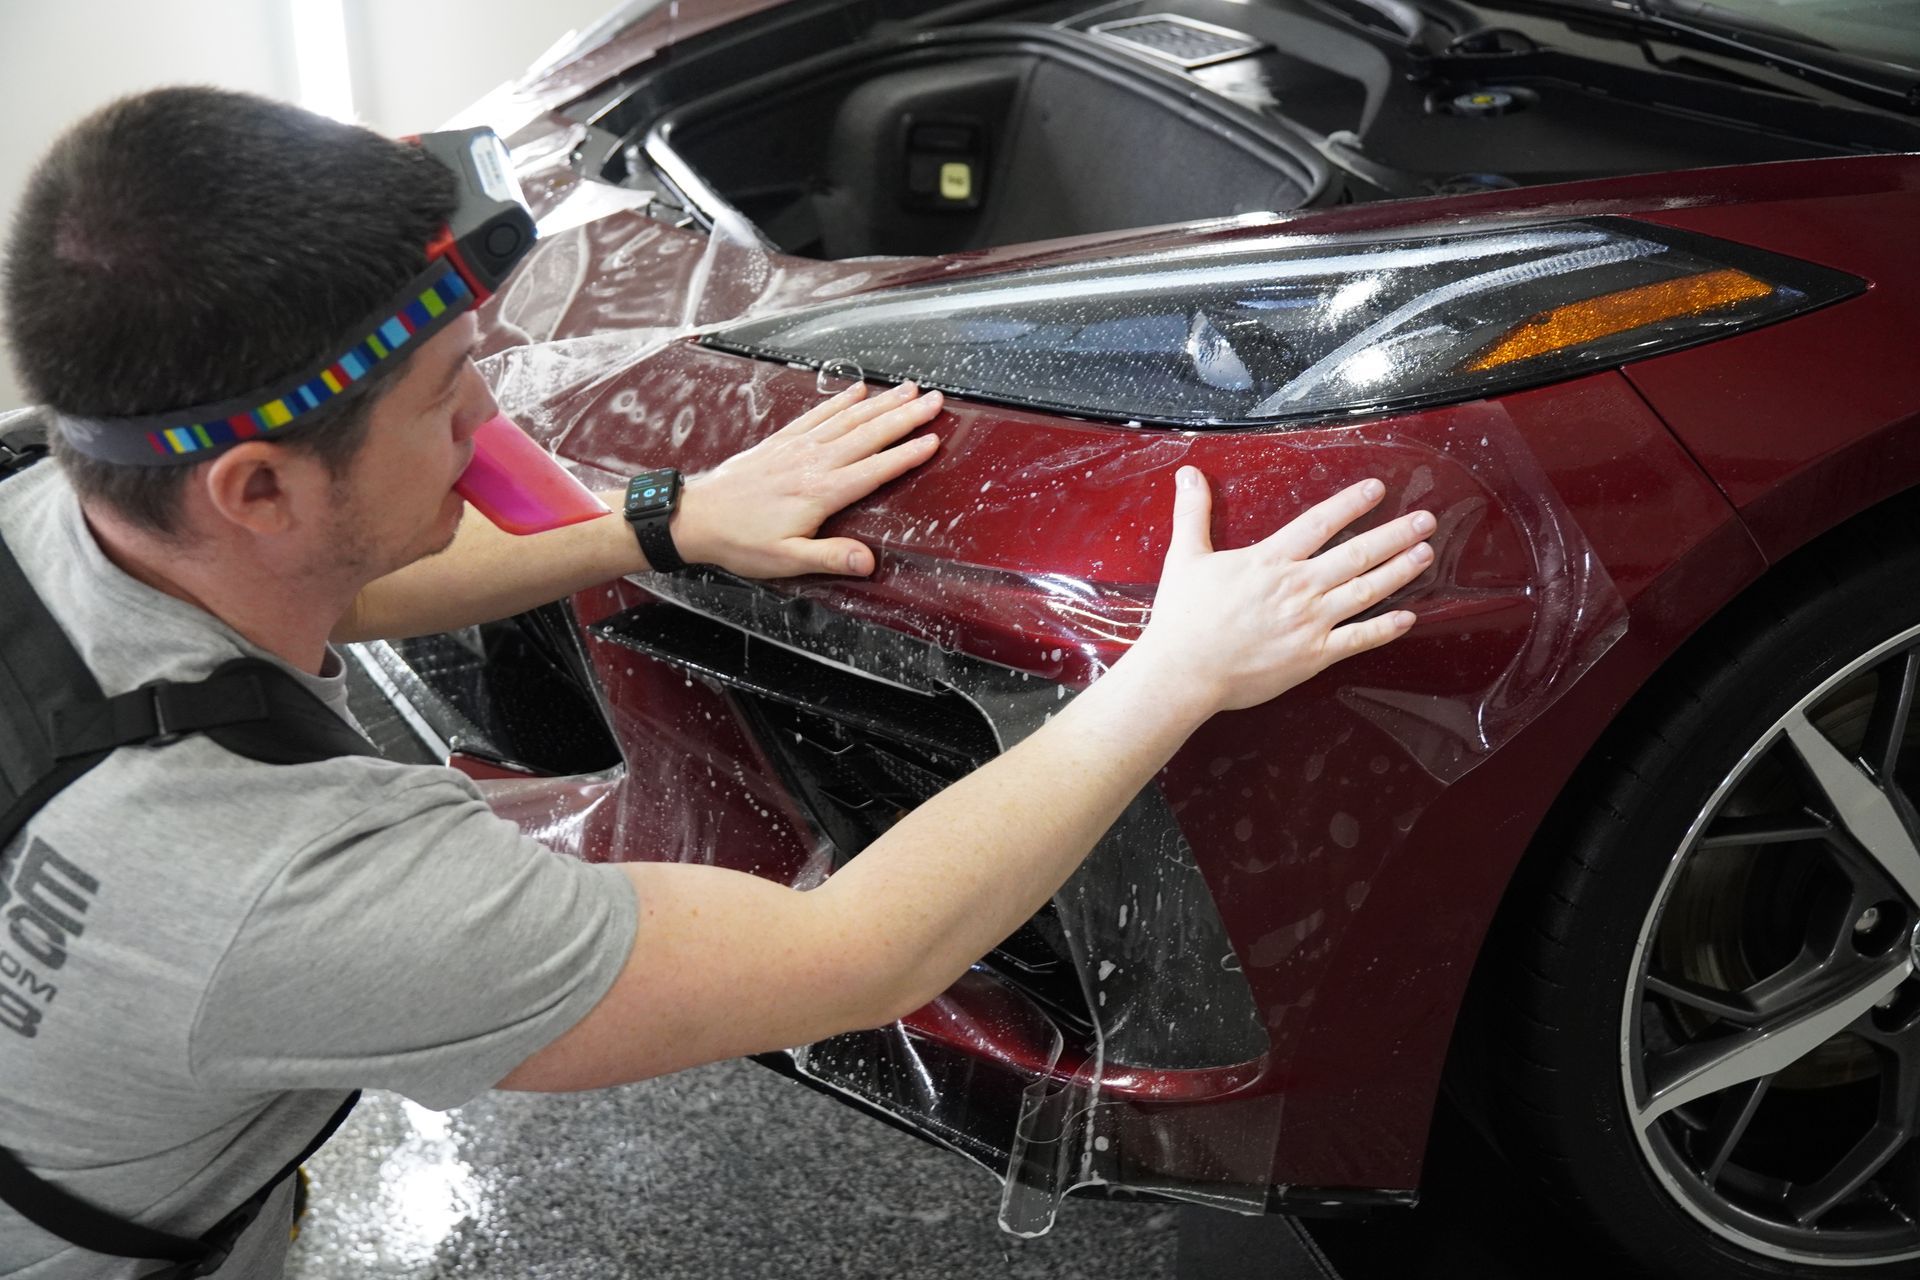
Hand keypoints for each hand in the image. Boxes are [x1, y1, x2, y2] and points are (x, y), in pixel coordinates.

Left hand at [670, 381, 942, 577]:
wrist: (696, 516)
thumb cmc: (740, 541)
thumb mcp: (786, 560)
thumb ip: (830, 557)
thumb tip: (870, 561)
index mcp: (821, 492)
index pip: (874, 469)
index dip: (906, 455)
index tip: (933, 440)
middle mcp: (813, 462)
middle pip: (868, 434)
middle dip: (905, 417)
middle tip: (935, 400)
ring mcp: (797, 447)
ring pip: (848, 419)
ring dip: (881, 402)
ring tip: (909, 389)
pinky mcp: (781, 441)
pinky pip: (817, 414)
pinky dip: (840, 401)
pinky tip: (858, 389)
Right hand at [1129, 468, 1432, 714]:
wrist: (1184, 672)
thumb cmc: (1182, 618)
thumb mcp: (1185, 556)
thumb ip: (1192, 512)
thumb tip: (1189, 473)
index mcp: (1269, 561)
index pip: (1319, 523)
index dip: (1350, 503)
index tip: (1377, 489)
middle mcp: (1297, 587)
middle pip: (1356, 554)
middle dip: (1394, 534)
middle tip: (1425, 519)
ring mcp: (1309, 622)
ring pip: (1365, 591)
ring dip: (1399, 571)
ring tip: (1424, 554)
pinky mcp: (1312, 655)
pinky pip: (1358, 639)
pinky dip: (1386, 629)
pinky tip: (1409, 617)